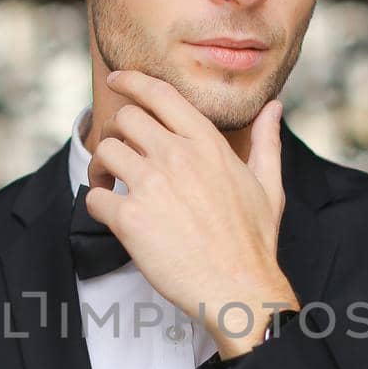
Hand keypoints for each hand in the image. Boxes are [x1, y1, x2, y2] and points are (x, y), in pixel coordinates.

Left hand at [85, 69, 298, 357]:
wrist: (239, 288)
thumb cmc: (254, 241)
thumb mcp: (268, 185)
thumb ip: (265, 141)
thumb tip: (273, 108)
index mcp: (207, 144)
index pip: (160, 94)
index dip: (132, 81)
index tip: (118, 79)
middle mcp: (176, 155)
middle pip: (126, 118)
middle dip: (117, 132)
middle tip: (119, 154)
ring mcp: (151, 185)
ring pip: (105, 151)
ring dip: (101, 166)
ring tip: (108, 184)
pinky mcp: (130, 218)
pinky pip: (93, 197)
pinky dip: (96, 204)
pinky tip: (110, 216)